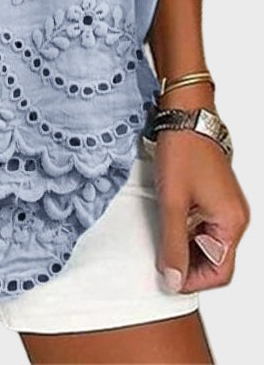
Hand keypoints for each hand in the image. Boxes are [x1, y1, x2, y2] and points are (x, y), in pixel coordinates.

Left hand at [153, 127, 249, 294]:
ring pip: (210, 244)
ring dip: (187, 248)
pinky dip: (189, 232)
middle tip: (161, 261)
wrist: (186, 116)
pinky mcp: (217, 197)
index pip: (220, 272)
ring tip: (162, 240)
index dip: (193, 281)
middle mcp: (235, 217)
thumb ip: (172, 244)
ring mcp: (227, 207)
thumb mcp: (172, 203)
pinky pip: (207, 227)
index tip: (168, 279)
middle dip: (189, 265)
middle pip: (217, 260)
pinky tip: (169, 224)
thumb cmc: (182, 151)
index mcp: (231, 222)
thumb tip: (173, 279)